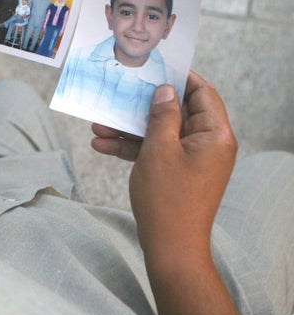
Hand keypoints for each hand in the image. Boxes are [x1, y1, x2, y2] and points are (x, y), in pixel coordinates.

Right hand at [95, 72, 237, 255]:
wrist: (171, 247)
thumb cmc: (167, 199)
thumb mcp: (158, 150)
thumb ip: (161, 116)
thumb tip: (165, 91)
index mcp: (215, 135)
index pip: (202, 93)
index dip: (179, 78)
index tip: (154, 67)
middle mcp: (209, 144)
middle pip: (177, 112)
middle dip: (143, 106)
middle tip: (118, 94)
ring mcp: (193, 159)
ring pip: (161, 132)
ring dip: (130, 128)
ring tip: (98, 125)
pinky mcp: (178, 172)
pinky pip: (157, 151)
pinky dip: (133, 147)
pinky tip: (102, 146)